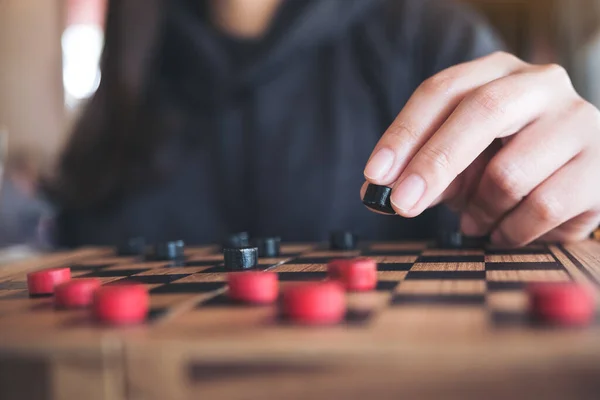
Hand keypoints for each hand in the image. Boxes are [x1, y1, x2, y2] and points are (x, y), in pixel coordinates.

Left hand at [361, 51, 599, 245]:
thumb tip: (378, 195)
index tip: (375, 175)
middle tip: (402, 204)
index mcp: (497, 73)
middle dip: (433, 164)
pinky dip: (509, 232)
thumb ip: (422, 172)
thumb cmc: (506, 161)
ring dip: (478, 211)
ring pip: (509, 173)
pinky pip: (540, 209)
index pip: (442, 90)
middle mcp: (541, 85)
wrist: (577, 174)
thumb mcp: (460, 160)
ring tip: (476, 220)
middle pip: (481, 112)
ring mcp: (578, 122)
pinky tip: (504, 231)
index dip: (404, 133)